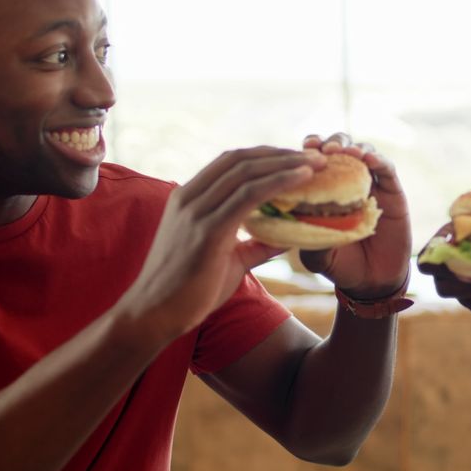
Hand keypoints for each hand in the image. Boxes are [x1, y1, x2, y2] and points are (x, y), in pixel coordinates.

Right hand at [116, 146, 325, 339]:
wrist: (153, 316)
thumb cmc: (189, 292)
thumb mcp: (228, 260)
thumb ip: (255, 245)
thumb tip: (287, 238)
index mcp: (189, 199)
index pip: (231, 162)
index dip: (266, 156)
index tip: (296, 159)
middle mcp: (189, 198)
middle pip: (241, 160)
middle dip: (280, 154)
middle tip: (315, 156)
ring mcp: (196, 212)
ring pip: (246, 173)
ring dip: (285, 164)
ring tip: (316, 163)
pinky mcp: (206, 230)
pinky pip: (248, 196)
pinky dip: (278, 182)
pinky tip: (302, 179)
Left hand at [298, 133, 410, 298]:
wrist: (373, 280)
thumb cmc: (340, 264)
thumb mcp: (317, 255)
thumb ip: (312, 237)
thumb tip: (303, 216)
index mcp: (324, 189)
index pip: (314, 160)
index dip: (308, 150)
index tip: (303, 149)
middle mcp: (346, 181)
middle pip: (339, 147)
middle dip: (332, 142)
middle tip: (325, 150)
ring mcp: (370, 183)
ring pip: (363, 151)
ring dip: (354, 147)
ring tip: (348, 153)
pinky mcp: (392, 190)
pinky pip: (387, 168)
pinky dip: (378, 159)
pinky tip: (370, 159)